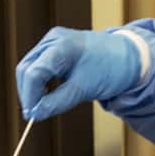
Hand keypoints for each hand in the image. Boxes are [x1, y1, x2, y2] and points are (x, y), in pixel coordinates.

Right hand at [16, 27, 141, 119]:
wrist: (128, 56)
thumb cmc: (111, 68)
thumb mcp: (84, 89)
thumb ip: (57, 102)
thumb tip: (36, 114)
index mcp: (62, 46)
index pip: (34, 73)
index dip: (29, 97)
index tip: (32, 115)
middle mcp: (53, 39)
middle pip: (26, 69)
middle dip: (28, 93)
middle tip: (35, 114)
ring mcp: (52, 42)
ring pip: (29, 68)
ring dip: (32, 88)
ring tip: (42, 105)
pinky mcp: (54, 48)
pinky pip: (38, 66)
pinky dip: (39, 82)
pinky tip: (46, 94)